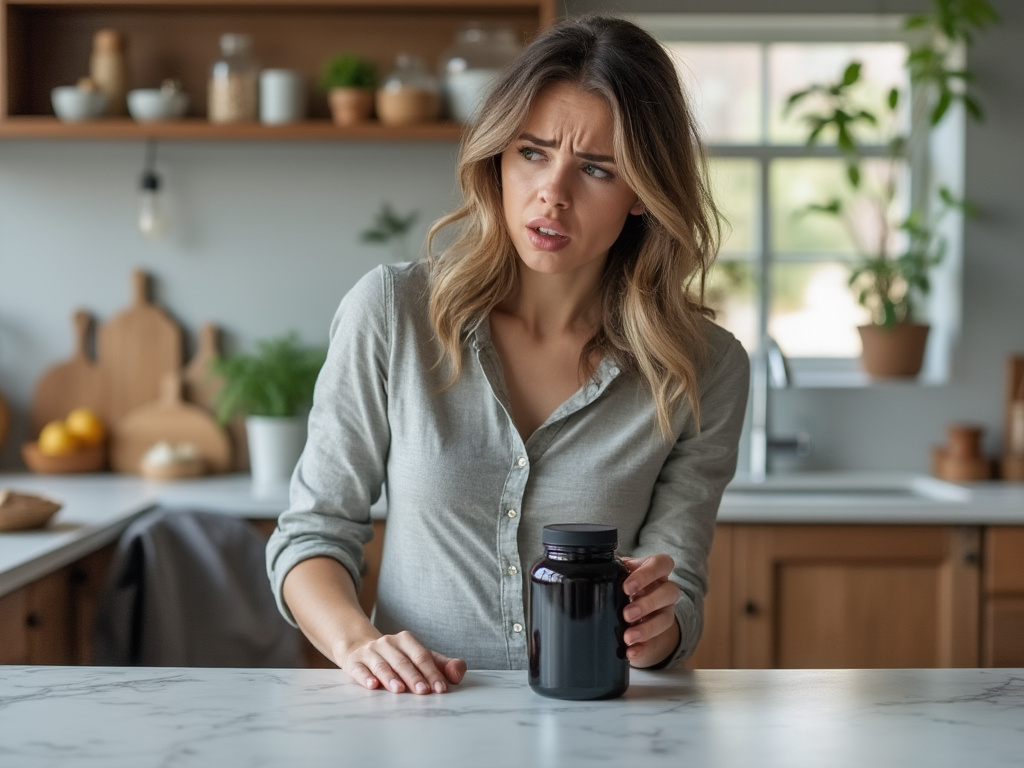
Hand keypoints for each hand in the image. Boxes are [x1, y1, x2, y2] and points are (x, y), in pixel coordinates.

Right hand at [336, 630, 466, 694]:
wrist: (360, 648)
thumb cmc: (397, 657)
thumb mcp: (419, 657)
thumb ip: (442, 665)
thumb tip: (458, 673)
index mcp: (407, 640)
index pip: (422, 656)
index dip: (432, 672)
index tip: (440, 688)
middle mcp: (388, 643)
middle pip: (403, 661)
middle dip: (414, 677)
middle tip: (423, 691)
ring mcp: (370, 651)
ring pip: (382, 665)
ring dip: (391, 677)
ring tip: (400, 690)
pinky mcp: (354, 662)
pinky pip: (360, 669)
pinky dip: (366, 677)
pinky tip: (372, 686)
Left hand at [620, 554, 680, 667]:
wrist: (629, 615)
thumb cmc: (622, 588)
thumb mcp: (617, 575)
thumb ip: (610, 568)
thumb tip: (589, 562)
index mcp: (654, 571)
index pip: (662, 563)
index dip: (647, 574)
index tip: (627, 586)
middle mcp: (664, 590)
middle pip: (670, 592)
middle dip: (648, 603)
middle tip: (626, 613)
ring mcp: (665, 613)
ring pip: (666, 618)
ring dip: (647, 628)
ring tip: (627, 637)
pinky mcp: (659, 635)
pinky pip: (656, 643)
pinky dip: (643, 648)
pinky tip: (631, 652)